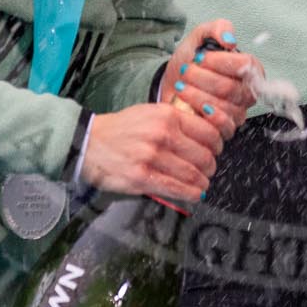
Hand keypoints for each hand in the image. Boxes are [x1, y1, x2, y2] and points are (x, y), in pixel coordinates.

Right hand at [80, 103, 223, 204]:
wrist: (90, 142)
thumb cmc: (122, 128)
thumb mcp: (150, 112)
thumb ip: (176, 121)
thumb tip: (205, 135)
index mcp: (167, 115)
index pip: (208, 132)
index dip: (217, 145)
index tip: (215, 151)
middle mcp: (162, 134)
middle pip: (204, 156)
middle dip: (210, 166)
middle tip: (208, 170)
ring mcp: (152, 157)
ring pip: (193, 175)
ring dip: (202, 182)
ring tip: (202, 184)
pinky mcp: (142, 177)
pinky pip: (176, 189)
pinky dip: (191, 194)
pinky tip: (195, 194)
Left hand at [162, 19, 258, 140]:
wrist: (172, 85)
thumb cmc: (190, 61)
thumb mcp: (200, 37)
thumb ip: (216, 28)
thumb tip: (230, 39)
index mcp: (250, 68)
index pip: (244, 65)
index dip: (220, 61)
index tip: (200, 57)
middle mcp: (249, 91)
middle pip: (230, 88)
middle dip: (202, 78)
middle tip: (186, 71)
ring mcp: (239, 112)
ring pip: (223, 107)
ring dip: (196, 95)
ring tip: (182, 86)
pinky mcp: (226, 129)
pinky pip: (222, 126)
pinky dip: (201, 113)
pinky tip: (188, 104)